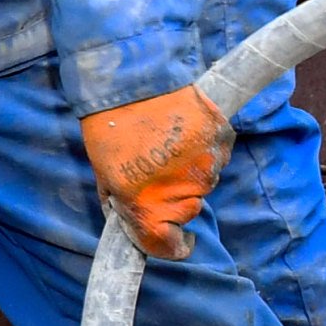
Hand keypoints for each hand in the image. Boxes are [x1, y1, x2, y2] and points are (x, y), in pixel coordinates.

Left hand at [82, 86, 229, 259]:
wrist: (131, 79)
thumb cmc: (110, 127)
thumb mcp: (104, 173)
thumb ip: (123, 203)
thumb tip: (135, 223)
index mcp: (144, 203)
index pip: (166, 245)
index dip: (171, 246)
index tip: (176, 243)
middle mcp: (180, 190)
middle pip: (188, 211)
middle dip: (175, 200)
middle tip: (156, 171)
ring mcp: (205, 164)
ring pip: (204, 182)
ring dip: (190, 172)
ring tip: (167, 144)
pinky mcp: (221, 138)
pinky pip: (217, 155)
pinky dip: (205, 149)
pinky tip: (184, 131)